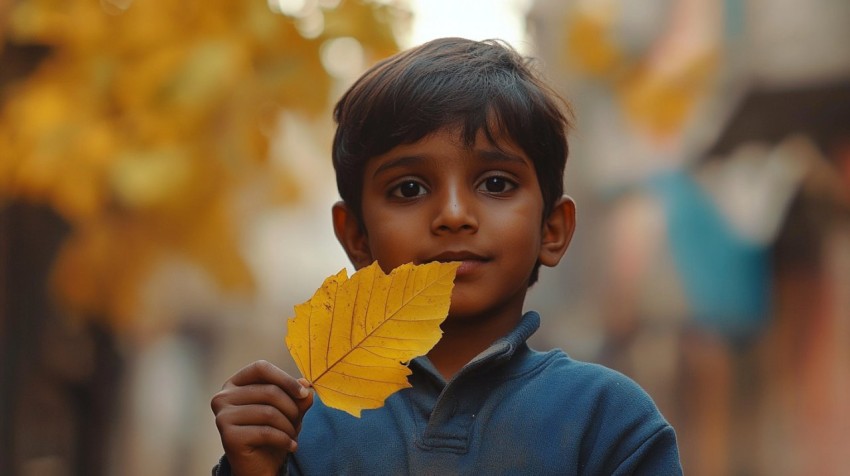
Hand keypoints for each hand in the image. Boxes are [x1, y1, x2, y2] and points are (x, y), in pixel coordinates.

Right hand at [211, 360, 312, 475]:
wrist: (259, 467)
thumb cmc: (271, 433)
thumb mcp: (288, 411)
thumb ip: (297, 396)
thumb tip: (306, 385)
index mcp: (235, 383)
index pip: (261, 368)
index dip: (285, 378)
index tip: (304, 393)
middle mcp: (223, 397)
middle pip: (269, 391)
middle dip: (291, 408)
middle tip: (298, 422)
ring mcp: (223, 416)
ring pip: (269, 412)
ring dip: (289, 426)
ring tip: (293, 435)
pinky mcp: (228, 436)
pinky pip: (266, 432)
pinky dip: (285, 439)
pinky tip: (291, 446)